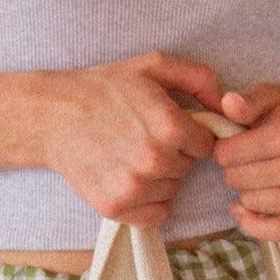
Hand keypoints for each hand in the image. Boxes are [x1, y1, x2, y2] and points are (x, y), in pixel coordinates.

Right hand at [38, 50, 224, 226]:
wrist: (53, 116)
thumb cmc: (104, 87)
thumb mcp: (152, 65)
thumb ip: (197, 77)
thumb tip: (226, 103)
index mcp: (168, 125)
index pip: (206, 144)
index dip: (190, 134)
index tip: (170, 126)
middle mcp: (154, 160)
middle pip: (188, 168)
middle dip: (175, 154)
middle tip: (145, 137)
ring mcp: (134, 188)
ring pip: (172, 191)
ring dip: (161, 178)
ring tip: (133, 155)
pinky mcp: (116, 207)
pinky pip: (155, 214)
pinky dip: (149, 202)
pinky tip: (132, 179)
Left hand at [212, 81, 279, 240]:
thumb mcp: (279, 95)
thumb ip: (250, 100)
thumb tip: (227, 104)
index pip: (228, 154)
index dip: (224, 148)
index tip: (233, 144)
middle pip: (236, 179)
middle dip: (235, 168)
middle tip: (250, 159)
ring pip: (250, 202)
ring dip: (247, 190)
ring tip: (262, 174)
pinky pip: (273, 232)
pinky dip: (253, 225)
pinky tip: (243, 210)